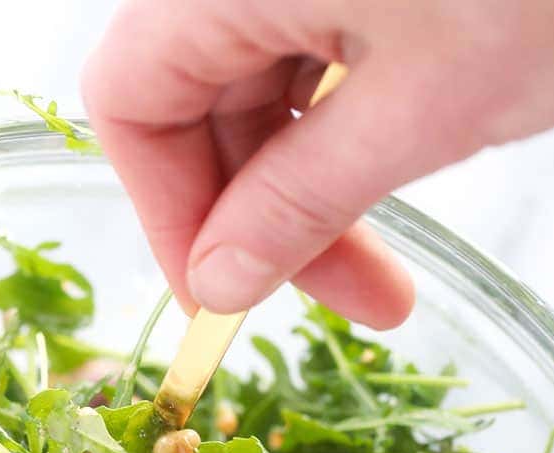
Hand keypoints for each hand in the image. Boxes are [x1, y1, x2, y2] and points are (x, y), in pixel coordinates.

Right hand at [82, 0, 553, 325]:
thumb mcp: (422, 111)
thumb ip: (296, 202)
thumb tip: (218, 283)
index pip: (131, 101)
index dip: (165, 213)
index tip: (224, 298)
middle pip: (202, 101)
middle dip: (263, 218)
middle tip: (351, 302)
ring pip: (265, 88)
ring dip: (314, 188)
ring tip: (391, 269)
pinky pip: (320, 49)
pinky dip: (350, 127)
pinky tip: (401, 175)